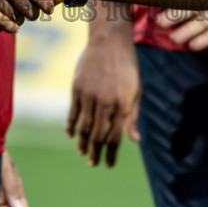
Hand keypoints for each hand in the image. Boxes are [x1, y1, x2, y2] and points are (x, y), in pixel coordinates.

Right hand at [68, 24, 140, 166]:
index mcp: (123, 104)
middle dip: (95, 153)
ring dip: (82, 143)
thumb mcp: (135, 91)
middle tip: (93, 163)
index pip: (114, 137)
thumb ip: (132, 116)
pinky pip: (72, 113)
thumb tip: (135, 140)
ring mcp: (89, 94)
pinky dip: (71, 126)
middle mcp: (105, 101)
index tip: (108, 165)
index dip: (111, 154)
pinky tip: (72, 135)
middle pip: (97, 135)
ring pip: (83, 127)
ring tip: (83, 153)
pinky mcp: (77, 88)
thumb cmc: (127, 68)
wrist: (110, 41)